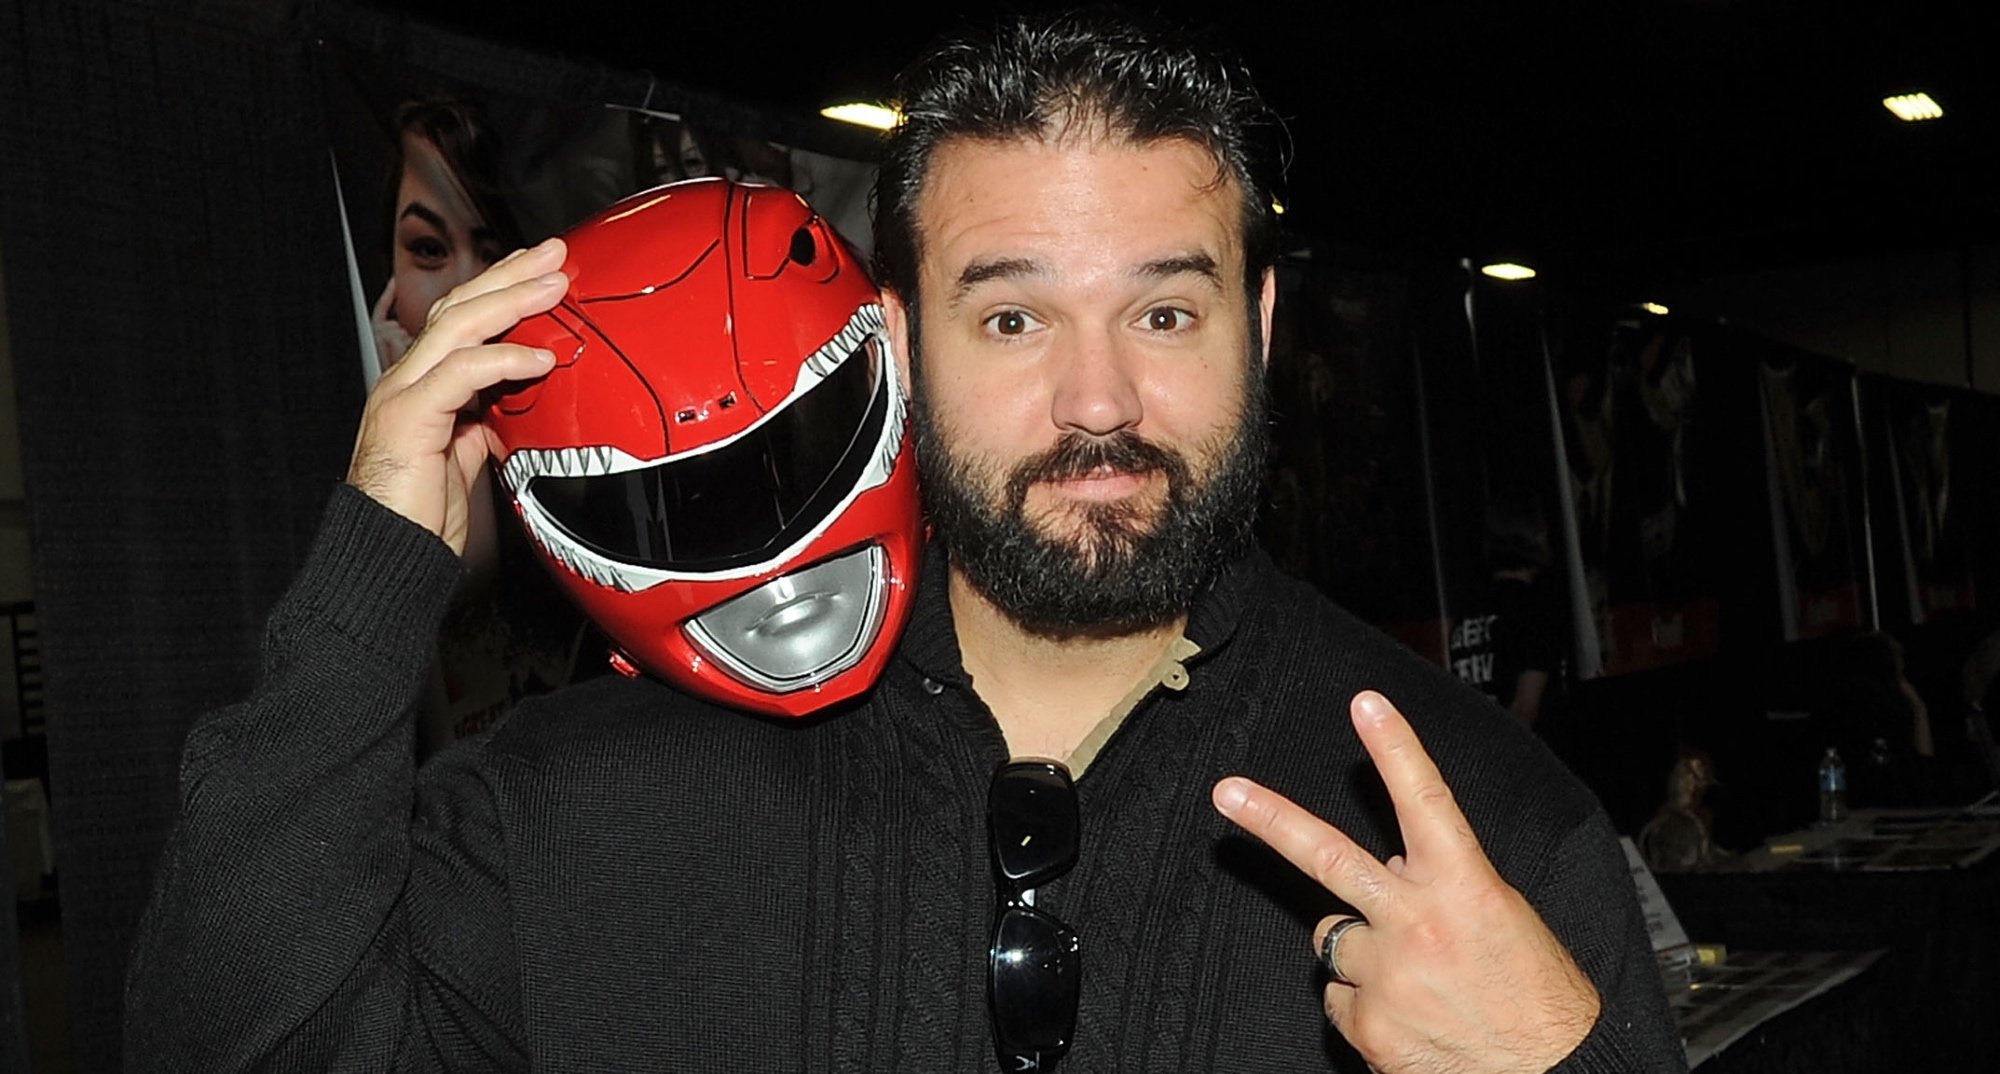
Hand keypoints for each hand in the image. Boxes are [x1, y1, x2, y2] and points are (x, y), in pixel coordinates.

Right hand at [346, 239, 566, 553]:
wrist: (386, 555)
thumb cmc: (424, 514)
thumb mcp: (469, 455)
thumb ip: (488, 420)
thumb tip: (522, 399)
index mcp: (423, 384)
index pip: (464, 319)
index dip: (502, 289)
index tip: (543, 272)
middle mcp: (407, 378)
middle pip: (460, 307)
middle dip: (510, 275)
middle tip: (555, 255)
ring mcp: (402, 393)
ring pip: (458, 326)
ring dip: (512, 300)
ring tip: (554, 286)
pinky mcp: (408, 418)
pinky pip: (460, 374)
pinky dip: (503, 360)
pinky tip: (538, 358)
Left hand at [1212, 690, 1598, 1073]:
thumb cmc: (1537, 1001)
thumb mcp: (1504, 920)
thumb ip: (1442, 883)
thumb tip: (1392, 863)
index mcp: (1467, 889)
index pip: (1426, 802)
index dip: (1396, 749)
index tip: (1365, 704)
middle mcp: (1419, 925)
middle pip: (1330, 859)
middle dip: (1271, 820)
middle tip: (1227, 792)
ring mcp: (1387, 976)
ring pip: (1332, 941)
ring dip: (1360, 951)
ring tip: (1415, 978)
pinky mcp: (1367, 1025)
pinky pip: (1339, 997)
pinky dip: (1365, 1004)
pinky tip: (1410, 1017)